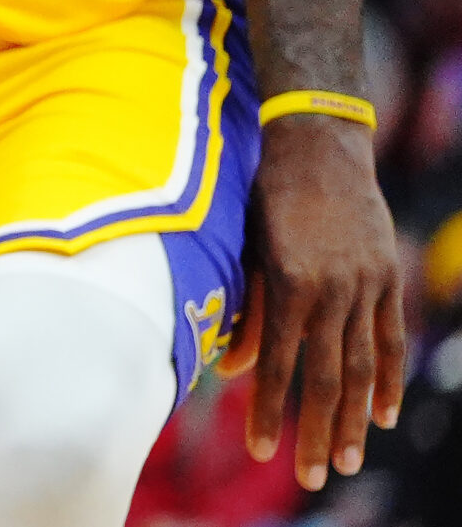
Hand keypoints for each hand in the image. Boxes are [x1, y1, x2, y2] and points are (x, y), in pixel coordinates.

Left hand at [221, 115, 403, 488]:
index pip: (277, 365)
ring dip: (355, 419)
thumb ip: (244, 309)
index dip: (267, 410)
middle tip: (312, 476)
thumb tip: (230, 369)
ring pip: (362, 366)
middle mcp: (331, 290)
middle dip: (317, 431)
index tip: (258, 449)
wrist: (318, 145)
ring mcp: (365, 285)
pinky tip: (385, 415)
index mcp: (288, 282)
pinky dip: (388, 378)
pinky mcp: (387, 277)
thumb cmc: (266, 194)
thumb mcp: (245, 247)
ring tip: (348, 461)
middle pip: (326, 377)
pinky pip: (390, 338)